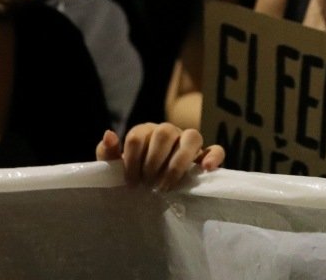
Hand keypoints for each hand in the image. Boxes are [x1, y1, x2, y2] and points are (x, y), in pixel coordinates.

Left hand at [97, 123, 223, 191]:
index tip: (131, 183)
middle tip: (149, 184)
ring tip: (168, 185)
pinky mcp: (205, 156)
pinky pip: (216, 149)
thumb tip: (109, 134)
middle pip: (165, 132)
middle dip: (154, 161)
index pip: (138, 135)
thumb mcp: (115, 168)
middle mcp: (168, 132)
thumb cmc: (133, 178)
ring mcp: (188, 143)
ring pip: (192, 135)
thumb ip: (109, 153)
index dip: (132, 160)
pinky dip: (213, 156)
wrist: (150, 193)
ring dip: (179, 161)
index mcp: (145, 132)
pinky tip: (205, 169)